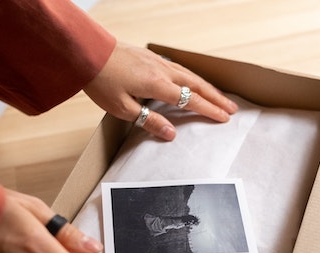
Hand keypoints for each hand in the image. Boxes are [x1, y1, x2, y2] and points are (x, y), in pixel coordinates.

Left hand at [83, 42, 238, 140]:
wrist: (87, 52)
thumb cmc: (102, 81)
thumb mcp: (123, 108)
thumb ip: (149, 121)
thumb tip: (172, 134)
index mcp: (157, 85)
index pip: (190, 100)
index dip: (209, 110)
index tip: (224, 118)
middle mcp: (162, 71)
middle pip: (196, 85)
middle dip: (216, 98)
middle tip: (232, 109)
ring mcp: (157, 62)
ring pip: (190, 75)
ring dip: (207, 87)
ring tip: (220, 97)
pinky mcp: (151, 57)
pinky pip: (179, 68)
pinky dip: (193, 77)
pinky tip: (194, 81)